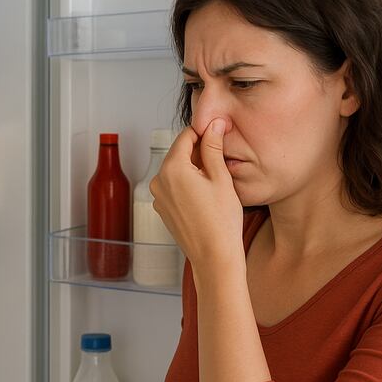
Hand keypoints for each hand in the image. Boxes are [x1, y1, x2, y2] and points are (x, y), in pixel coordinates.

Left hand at [150, 118, 244, 273]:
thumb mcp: (221, 177)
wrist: (214, 258)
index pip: (186, 136)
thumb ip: (213, 147)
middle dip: (199, 152)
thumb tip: (213, 124)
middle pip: (180, 153)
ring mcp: (158, 197)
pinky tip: (206, 197)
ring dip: (194, 169)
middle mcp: (158, 181)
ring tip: (217, 182)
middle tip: (222, 160)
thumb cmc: (221, 221)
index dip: (204, 132)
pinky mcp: (162, 209)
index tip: (219, 133)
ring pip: (177, 171)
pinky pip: (175, 188)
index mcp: (172, 169)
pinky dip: (188, 185)